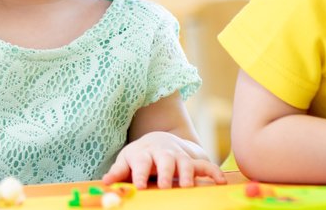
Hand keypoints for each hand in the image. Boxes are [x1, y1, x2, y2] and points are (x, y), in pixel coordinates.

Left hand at [101, 132, 226, 188]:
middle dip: (165, 173)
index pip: (141, 162)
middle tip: (165, 186)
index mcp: (144, 154)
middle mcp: (163, 153)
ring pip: (185, 162)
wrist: (159, 140)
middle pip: (165, 160)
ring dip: (187, 173)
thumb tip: (105, 182)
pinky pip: (206, 165)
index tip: (138, 186)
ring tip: (187, 186)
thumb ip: (118, 172)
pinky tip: (221, 181)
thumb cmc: (140, 156)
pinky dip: (214, 172)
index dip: (139, 173)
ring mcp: (179, 156)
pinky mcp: (193, 160)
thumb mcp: (127, 160)